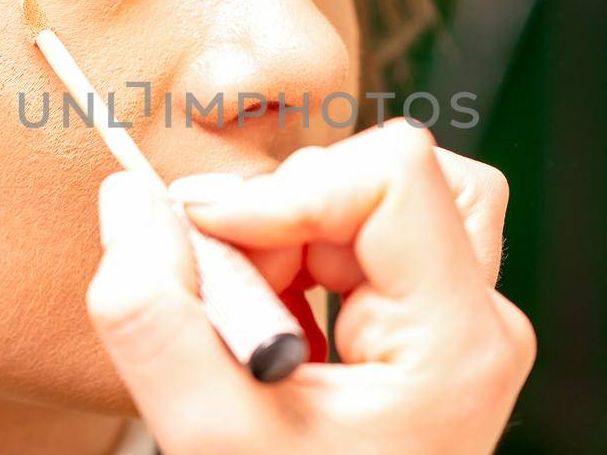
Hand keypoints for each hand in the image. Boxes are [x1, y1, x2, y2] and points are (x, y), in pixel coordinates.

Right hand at [86, 122, 534, 453]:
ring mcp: (457, 323)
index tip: (208, 232)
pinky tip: (269, 329)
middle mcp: (478, 322)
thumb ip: (152, 315)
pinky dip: (295, 263)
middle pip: (392, 180)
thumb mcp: (206, 436)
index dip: (288, 187)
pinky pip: (360, 240)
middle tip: (234, 288)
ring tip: (248, 317)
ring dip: (288, 238)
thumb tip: (128, 200)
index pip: (396, 176)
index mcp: (455, 344)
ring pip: (374, 200)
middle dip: (289, 213)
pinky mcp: (426, 324)